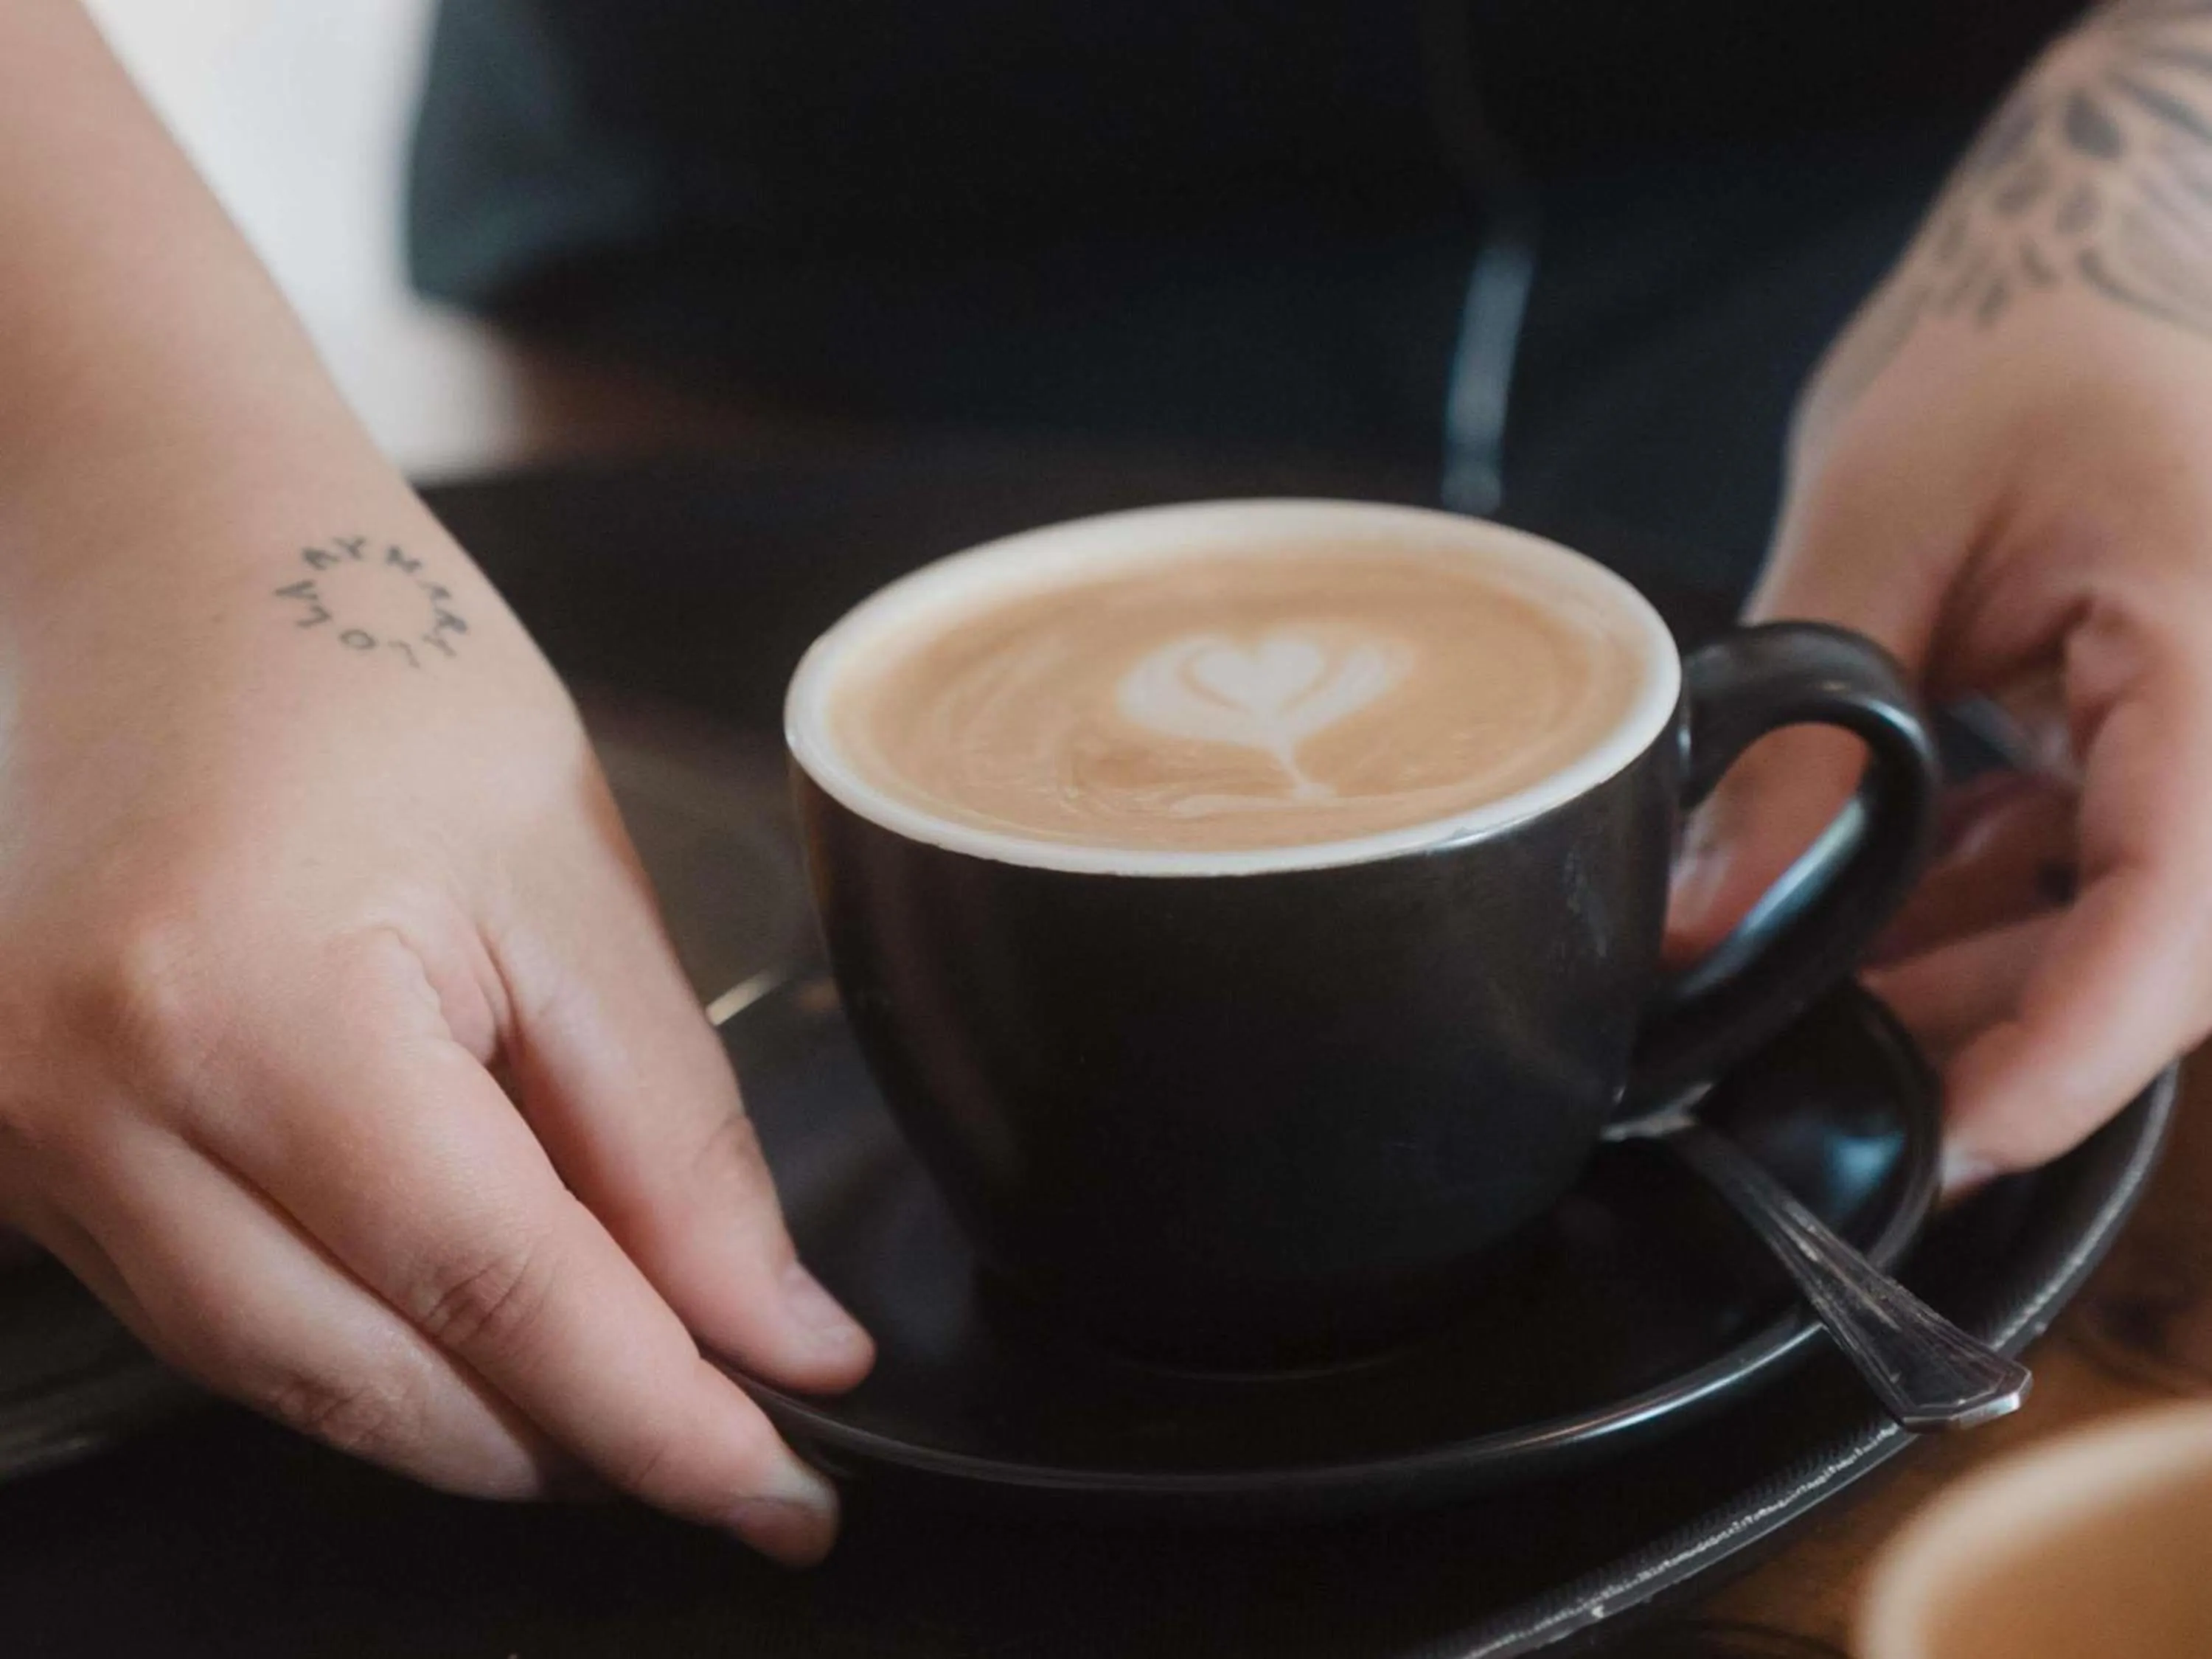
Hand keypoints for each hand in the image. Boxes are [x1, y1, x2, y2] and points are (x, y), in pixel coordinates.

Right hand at [0, 514, 870, 1563]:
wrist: (163, 561)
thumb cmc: (376, 670)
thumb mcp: (566, 877)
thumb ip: (671, 1130)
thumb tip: (771, 1331)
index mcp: (249, 1009)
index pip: (499, 1291)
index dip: (664, 1417)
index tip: (789, 1490)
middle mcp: (86, 1105)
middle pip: (381, 1378)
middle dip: (579, 1441)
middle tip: (739, 1456)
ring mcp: (21, 1139)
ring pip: (290, 1378)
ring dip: (476, 1416)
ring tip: (632, 1393)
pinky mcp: (14, 1148)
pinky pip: (215, 1315)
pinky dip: (366, 1345)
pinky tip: (479, 1321)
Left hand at [1670, 16, 2211, 1185]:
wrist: (2095, 261)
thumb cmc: (2008, 345)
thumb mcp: (1876, 518)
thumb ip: (1796, 733)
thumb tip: (1696, 919)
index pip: (2183, 904)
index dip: (2070, 1052)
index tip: (1946, 1139)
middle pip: (2156, 949)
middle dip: (1980, 1025)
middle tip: (1797, 1052)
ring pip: (2123, 930)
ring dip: (1968, 975)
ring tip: (1803, 969)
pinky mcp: (2182, 746)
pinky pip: (2101, 876)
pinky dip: (1982, 908)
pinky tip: (1864, 899)